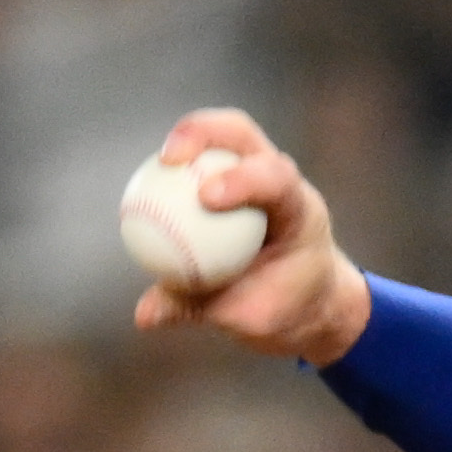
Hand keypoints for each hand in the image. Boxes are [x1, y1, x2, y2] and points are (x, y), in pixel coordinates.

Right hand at [130, 109, 371, 365]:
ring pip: (224, 136)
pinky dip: (179, 165)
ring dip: (189, 136)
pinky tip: (150, 182)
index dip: (243, 180)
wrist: (307, 300)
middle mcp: (282, 180)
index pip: (277, 180)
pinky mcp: (235, 174)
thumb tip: (144, 315)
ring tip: (160, 160)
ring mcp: (259, 170)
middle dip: (206, 133)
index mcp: (299, 211)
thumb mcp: (247, 318)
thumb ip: (198, 307)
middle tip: (169, 158)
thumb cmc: (281, 308)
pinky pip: (204, 161)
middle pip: (244, 134)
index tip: (205, 197)